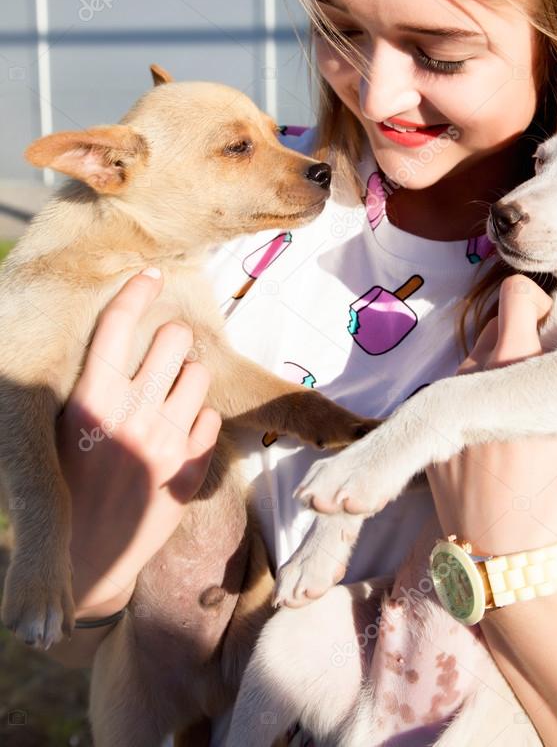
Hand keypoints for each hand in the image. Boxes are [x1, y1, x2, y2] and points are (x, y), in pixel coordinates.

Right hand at [56, 269, 221, 617]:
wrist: (85, 564)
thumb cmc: (64, 490)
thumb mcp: (63, 433)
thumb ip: (91, 388)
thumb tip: (114, 345)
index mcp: (87, 402)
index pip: (117, 325)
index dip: (135, 290)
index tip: (149, 274)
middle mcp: (130, 416)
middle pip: (174, 338)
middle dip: (170, 340)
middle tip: (161, 354)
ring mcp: (165, 442)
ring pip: (199, 373)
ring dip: (186, 378)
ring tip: (167, 399)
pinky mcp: (190, 470)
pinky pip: (211, 418)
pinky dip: (198, 421)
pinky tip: (177, 435)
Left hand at [427, 274, 556, 555]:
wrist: (501, 556)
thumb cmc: (555, 496)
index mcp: (513, 365)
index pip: (515, 292)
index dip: (537, 303)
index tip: (553, 329)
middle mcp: (471, 374)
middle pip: (494, 322)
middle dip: (521, 337)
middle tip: (544, 373)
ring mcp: (446, 400)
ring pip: (473, 357)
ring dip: (497, 368)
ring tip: (522, 411)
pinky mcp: (432, 427)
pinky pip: (455, 393)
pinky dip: (475, 402)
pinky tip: (496, 438)